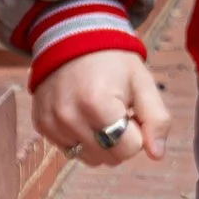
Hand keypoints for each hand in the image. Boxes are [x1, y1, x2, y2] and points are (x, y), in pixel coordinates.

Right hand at [33, 48, 169, 167]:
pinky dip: (82, 139)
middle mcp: (69, 117)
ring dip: (102, 144)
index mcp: (98, 104)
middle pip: (110, 158)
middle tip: (117, 112)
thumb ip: (156, 118)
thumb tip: (157, 155)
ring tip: (100, 114)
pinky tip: (83, 116)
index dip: (137, 131)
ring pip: (90, 158)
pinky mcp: (41, 125)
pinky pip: (71, 150)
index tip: (131, 110)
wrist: (73, 40)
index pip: (130, 148)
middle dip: (121, 140)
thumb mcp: (143, 83)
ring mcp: (52, 123)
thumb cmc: (114, 62)